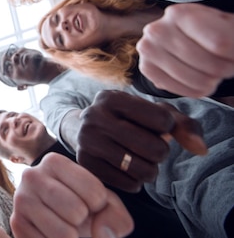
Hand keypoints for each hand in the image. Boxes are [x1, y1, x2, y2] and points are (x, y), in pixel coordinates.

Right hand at [11, 153, 133, 237]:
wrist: (59, 219)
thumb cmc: (84, 208)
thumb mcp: (106, 206)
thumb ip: (117, 217)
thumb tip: (99, 232)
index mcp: (54, 162)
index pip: (94, 193)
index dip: (99, 207)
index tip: (89, 203)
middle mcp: (32, 175)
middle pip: (76, 212)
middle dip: (84, 222)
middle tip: (76, 218)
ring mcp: (21, 200)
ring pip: (64, 233)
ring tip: (67, 228)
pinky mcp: (16, 223)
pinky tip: (53, 235)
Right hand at [75, 90, 206, 192]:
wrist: (81, 130)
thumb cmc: (126, 120)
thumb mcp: (150, 113)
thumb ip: (182, 125)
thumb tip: (200, 149)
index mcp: (112, 98)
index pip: (163, 120)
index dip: (167, 128)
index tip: (154, 127)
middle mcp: (94, 116)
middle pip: (154, 148)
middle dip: (160, 152)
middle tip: (149, 148)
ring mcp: (87, 141)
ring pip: (142, 169)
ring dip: (150, 170)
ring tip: (140, 161)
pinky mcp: (86, 164)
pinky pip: (129, 184)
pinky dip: (135, 182)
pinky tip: (127, 170)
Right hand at [137, 3, 233, 97]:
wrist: (181, 34)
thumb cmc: (206, 29)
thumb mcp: (222, 23)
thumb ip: (229, 36)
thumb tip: (225, 50)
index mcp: (180, 13)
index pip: (220, 43)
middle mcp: (157, 30)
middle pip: (209, 64)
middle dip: (226, 69)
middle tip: (228, 65)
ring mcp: (148, 50)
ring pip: (197, 80)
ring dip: (213, 81)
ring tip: (214, 73)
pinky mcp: (145, 68)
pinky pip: (182, 90)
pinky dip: (196, 90)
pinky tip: (199, 80)